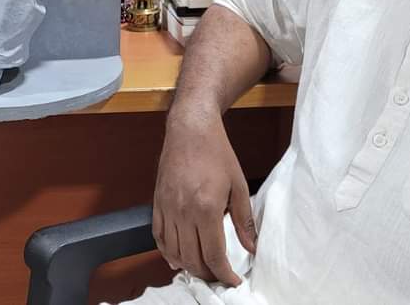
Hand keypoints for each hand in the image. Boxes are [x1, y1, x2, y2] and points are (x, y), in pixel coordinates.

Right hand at [152, 108, 256, 285]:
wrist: (190, 128)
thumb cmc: (217, 153)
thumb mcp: (239, 185)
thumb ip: (244, 220)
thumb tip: (252, 248)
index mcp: (206, 208)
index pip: (213, 255)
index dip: (224, 274)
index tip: (233, 281)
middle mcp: (183, 212)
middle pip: (192, 259)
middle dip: (208, 274)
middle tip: (220, 276)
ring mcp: (167, 208)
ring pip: (173, 252)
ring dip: (188, 266)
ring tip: (203, 269)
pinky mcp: (157, 202)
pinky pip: (158, 236)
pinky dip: (167, 252)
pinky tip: (177, 258)